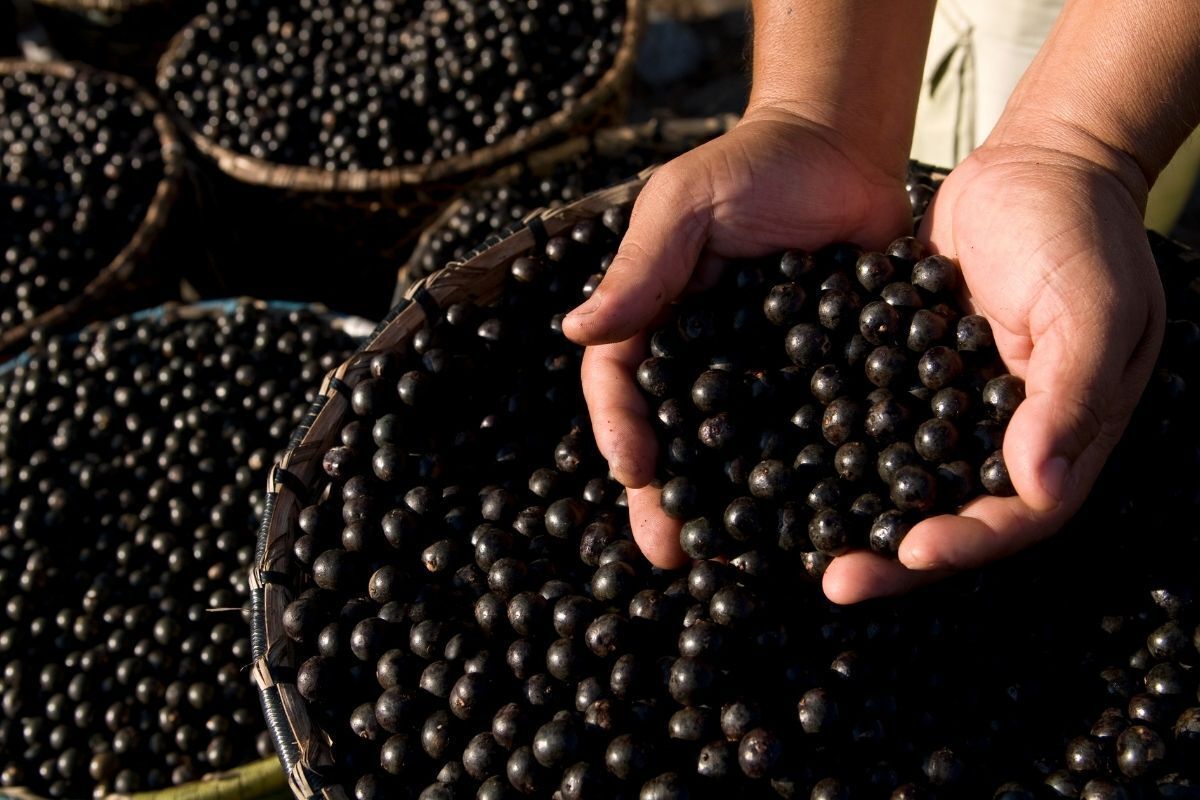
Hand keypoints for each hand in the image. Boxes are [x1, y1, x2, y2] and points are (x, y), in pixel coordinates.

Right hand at [562, 106, 912, 567]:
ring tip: (734, 562)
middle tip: (670, 554)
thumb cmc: (754, 165)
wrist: (847, 148)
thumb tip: (576, 331)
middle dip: (668, 498)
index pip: (622, 383)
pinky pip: (812, 436)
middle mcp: (705, 360)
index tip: (632, 472)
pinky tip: (813, 524)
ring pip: (740, 454)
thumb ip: (641, 268)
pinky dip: (809, 481)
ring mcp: (766, 376)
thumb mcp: (684, 205)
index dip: (621, 429)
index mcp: (658, 321)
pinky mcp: (826, 381)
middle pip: (677, 438)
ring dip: (732, 510)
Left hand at [823, 140, 1165, 602]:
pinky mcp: (902, 372)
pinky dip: (828, 441)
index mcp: (1058, 437)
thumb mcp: (1092, 309)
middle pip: (945, 515)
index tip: (910, 556)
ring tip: (793, 538)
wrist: (1036, 165)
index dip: (965, 545)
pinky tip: (775, 460)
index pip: (1015, 518)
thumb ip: (1070, 398)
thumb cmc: (1081, 233)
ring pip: (895, 478)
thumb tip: (1042, 489)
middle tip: (832, 579)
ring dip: (850, 510)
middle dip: (890, 553)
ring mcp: (946, 407)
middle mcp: (997, 437)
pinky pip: (865, 419)